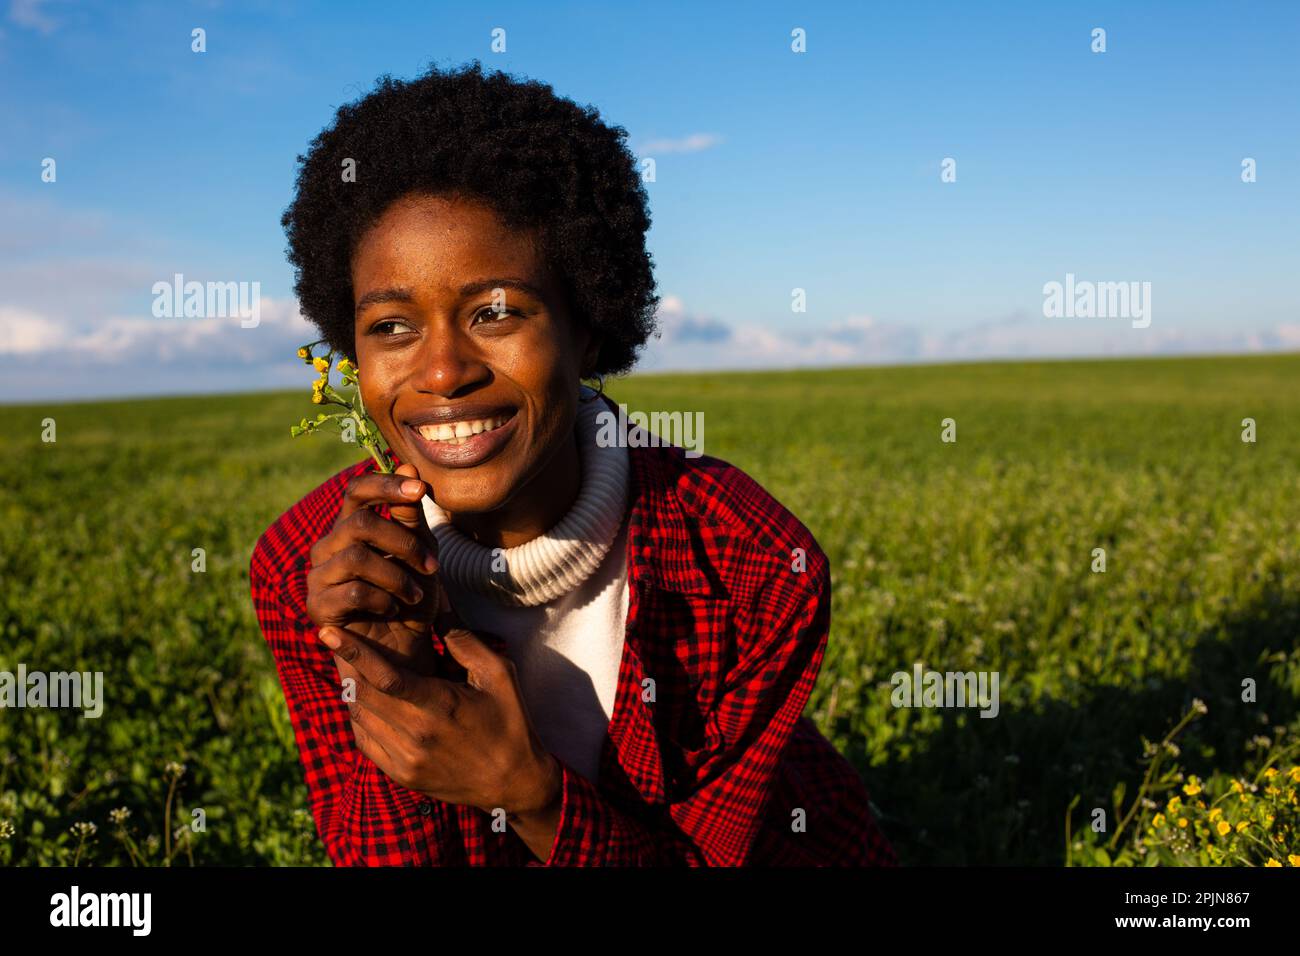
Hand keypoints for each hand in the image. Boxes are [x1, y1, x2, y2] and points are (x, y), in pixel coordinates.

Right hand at [306, 463, 442, 674]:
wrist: (404, 647)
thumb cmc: (412, 597)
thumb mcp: (420, 553)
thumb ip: (410, 515)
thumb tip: (408, 466)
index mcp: (351, 527)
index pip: (357, 491)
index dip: (386, 484)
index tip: (420, 489)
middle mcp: (329, 546)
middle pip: (359, 522)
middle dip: (403, 541)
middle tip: (431, 566)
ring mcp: (318, 576)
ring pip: (356, 557)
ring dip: (397, 576)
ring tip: (415, 594)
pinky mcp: (316, 606)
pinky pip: (351, 592)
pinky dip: (382, 599)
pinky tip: (393, 609)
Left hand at [318, 621, 562, 829]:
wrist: (514, 783)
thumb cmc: (509, 721)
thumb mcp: (497, 674)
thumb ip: (463, 639)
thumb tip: (437, 606)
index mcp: (439, 706)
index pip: (384, 677)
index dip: (353, 652)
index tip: (327, 632)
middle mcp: (416, 736)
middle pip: (362, 694)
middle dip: (345, 664)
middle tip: (334, 640)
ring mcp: (405, 760)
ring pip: (360, 716)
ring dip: (351, 688)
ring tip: (347, 664)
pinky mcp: (401, 775)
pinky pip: (365, 740)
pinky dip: (359, 715)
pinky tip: (366, 698)